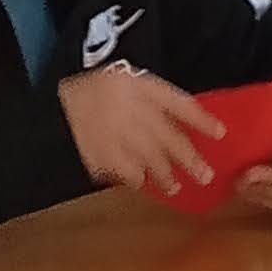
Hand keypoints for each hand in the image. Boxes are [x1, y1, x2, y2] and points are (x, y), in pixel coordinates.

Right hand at [60, 66, 220, 200]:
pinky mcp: (98, 152)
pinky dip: (134, 177)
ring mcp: (114, 132)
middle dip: (188, 158)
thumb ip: (152, 101)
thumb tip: (184, 127)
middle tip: (205, 177)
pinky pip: (124, 169)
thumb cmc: (92, 91)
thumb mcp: (125, 83)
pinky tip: (141, 182)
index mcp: (138, 86)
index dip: (201, 119)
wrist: (50, 105)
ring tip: (175, 187)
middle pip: (168, 137)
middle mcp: (130, 108)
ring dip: (165, 175)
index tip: (221, 133)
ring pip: (149, 158)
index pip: (178, 102)